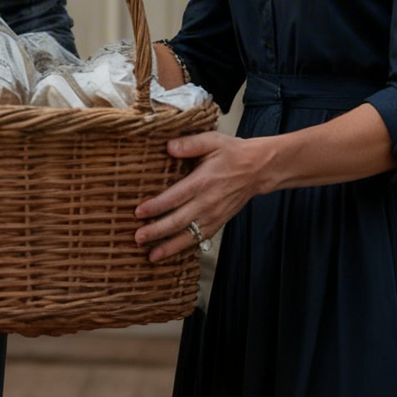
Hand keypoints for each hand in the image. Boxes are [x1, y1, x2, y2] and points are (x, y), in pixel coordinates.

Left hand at [134, 131, 262, 262]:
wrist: (258, 169)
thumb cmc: (233, 153)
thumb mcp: (212, 141)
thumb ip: (189, 144)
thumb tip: (168, 146)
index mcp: (202, 182)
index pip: (174, 198)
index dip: (155, 207)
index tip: (138, 213)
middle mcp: (207, 203)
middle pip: (178, 222)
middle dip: (156, 231)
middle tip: (138, 238)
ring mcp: (213, 216)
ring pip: (188, 236)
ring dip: (169, 247)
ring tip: (152, 255)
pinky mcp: (219, 223)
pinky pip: (199, 239)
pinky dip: (185, 248)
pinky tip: (172, 253)